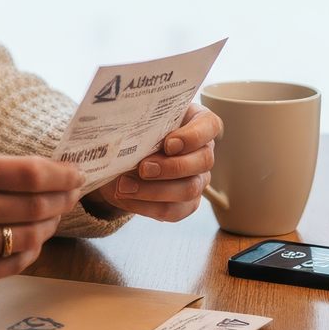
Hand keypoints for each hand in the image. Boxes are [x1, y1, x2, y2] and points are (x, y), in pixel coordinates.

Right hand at [0, 152, 84, 288]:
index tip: (76, 174)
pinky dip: (30, 252)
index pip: (29, 173)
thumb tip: (47, 173)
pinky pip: (11, 265)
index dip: (61, 174)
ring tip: (53, 218)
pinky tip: (32, 241)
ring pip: (26, 237)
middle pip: (34, 205)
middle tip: (72, 195)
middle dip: (62, 199)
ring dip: (49, 226)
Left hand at [86, 103, 222, 222]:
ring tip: (124, 185)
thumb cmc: (133, 131)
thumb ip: (139, 119)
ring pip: (189, 189)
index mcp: (196, 122)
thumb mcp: (135, 119)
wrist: (118, 158)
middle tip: (142, 168)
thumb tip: (126, 127)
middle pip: (203, 161)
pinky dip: (146, 206)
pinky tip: (125, 196)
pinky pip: (173, 210)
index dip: (193, 137)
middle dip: (171, 167)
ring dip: (154, 190)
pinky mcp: (185, 204)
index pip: (209, 125)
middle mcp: (202, 151)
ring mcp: (198, 179)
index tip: (168, 144)